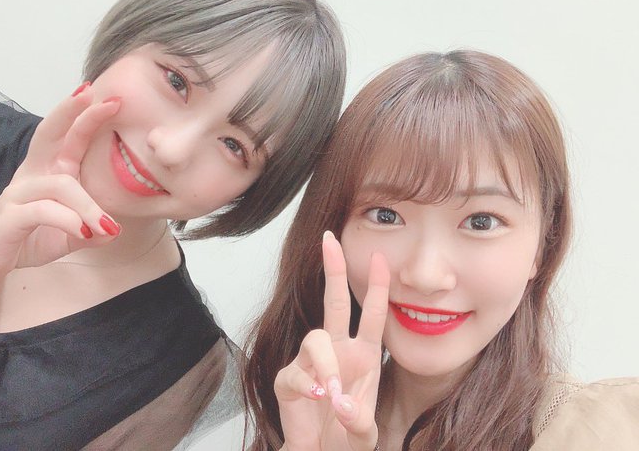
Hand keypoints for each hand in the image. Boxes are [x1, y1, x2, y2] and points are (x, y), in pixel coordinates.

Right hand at [0, 83, 120, 283]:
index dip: (86, 117)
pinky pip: (44, 210)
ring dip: (88, 206)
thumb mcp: (70, 236)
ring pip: (61, 185)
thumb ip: (93, 230)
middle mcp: (33, 174)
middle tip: (94, 96)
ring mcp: (20, 192)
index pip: (69, 136)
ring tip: (106, 226)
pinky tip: (84, 233)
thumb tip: (115, 231)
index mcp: (49, 172)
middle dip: (71, 112)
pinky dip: (68, 220)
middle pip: (48, 133)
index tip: (112, 100)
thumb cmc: (28, 239)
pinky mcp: (11, 215)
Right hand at [274, 230, 389, 450]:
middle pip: (335, 303)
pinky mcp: (289, 380)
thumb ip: (358, 421)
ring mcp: (311, 364)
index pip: (372, 315)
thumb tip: (339, 402)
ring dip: (325, 364)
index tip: (379, 256)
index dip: (376, 286)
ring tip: (330, 393)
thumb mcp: (364, 434)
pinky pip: (294, 372)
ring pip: (315, 339)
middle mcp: (338, 352)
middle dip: (333, 270)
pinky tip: (315, 397)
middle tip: (330, 239)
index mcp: (363, 356)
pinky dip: (305, 383)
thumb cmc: (346, 439)